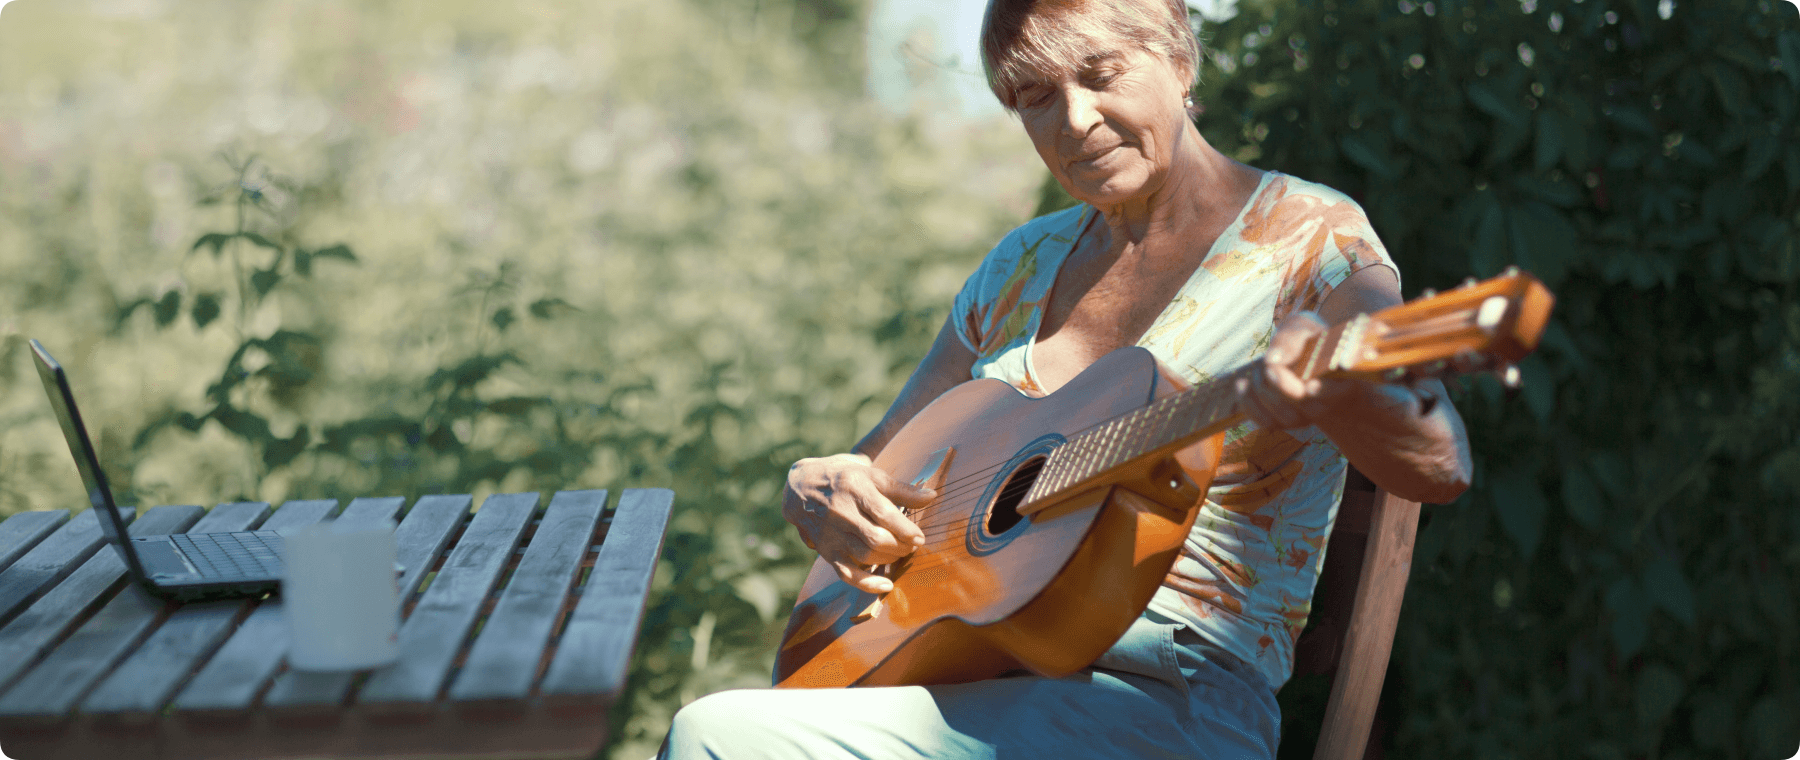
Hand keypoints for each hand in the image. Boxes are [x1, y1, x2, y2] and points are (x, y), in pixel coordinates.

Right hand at [782, 453, 934, 593]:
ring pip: (865, 555)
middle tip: (912, 545)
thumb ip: (902, 489)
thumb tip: (932, 497)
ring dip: (890, 559)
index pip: (884, 513)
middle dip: (901, 546)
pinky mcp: (826, 551)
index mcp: (854, 488)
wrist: (801, 487)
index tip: (920, 536)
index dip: (906, 529)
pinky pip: (846, 573)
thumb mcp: (871, 475)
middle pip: (876, 538)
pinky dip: (867, 583)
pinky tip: (886, 585)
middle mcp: (841, 512)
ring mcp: (832, 534)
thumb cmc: (844, 478)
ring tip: (900, 552)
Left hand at [1238, 311, 1367, 429]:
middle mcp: (1326, 404)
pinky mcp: (1284, 423)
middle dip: (1282, 384)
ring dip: (1264, 388)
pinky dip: (1248, 402)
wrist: (1304, 358)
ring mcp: (1306, 417)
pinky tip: (1242, 383)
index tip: (1310, 386)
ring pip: (1283, 416)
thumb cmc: (1306, 339)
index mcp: (1341, 378)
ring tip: (1262, 366)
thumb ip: (1292, 338)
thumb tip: (1273, 358)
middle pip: (1303, 404)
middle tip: (1268, 364)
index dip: (1324, 392)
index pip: (1335, 391)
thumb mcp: (1303, 328)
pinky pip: (1265, 422)